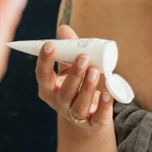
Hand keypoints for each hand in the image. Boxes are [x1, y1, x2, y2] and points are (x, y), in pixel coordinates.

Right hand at [35, 24, 113, 138]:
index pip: (42, 75)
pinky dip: (104, 106)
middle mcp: (59, 103)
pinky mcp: (93, 123)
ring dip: (88, 87)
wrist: (86, 116)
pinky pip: (98, 117)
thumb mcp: (69, 68)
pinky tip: (108, 93)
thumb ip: (68, 49)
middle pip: (64, 91)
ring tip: (95, 71)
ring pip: (79, 104)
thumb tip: (64, 28)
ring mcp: (75, 115)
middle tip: (83, 57)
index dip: (45, 61)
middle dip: (74, 73)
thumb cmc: (76, 85)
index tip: (50, 45)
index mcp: (49, 88)